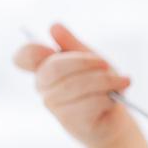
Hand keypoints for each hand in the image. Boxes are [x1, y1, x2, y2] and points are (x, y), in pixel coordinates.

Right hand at [12, 22, 132, 147]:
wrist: (112, 118)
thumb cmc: (99, 86)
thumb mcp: (90, 60)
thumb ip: (72, 44)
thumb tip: (54, 26)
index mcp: (45, 68)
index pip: (25, 57)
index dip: (29, 50)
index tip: (49, 48)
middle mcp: (44, 87)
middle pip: (55, 68)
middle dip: (86, 63)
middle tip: (106, 64)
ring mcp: (55, 106)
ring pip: (76, 86)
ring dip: (105, 81)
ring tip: (122, 81)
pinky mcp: (70, 121)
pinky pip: (90, 103)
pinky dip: (108, 98)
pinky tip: (113, 99)